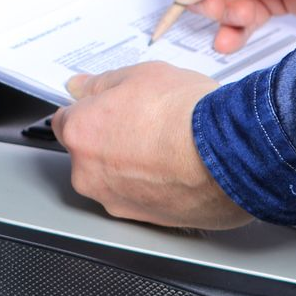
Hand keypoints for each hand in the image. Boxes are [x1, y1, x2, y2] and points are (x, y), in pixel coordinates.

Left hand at [51, 63, 250, 229]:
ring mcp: (117, 201)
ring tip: (169, 146)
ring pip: (116, 180)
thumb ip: (102, 83)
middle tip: (146, 123)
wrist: (230, 154)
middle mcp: (90, 174)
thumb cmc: (188, 115)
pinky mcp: (147, 221)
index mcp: (81, 133)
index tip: (105, 107)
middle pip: (89, 154)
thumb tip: (82, 86)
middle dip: (111, 140)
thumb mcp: (142, 74)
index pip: (65, 121)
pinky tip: (179, 168)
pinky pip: (143, 199)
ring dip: (134, 166)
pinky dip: (156, 186)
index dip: (89, 111)